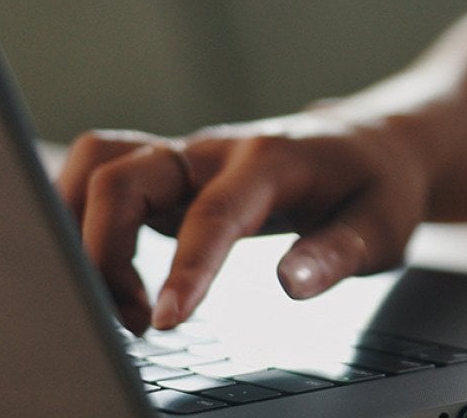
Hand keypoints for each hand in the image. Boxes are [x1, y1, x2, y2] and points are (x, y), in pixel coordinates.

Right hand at [55, 108, 429, 334]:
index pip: (214, 213)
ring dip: (83, 229)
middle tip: (141, 321)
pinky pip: (105, 174)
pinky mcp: (173, 173)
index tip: (165, 322)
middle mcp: (218, 151)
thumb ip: (340, 252)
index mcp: (272, 161)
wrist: (374, 144)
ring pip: (100, 164)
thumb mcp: (384, 225)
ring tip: (120, 299)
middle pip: (124, 177)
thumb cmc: (378, 186)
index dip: (186, 268)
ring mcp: (189, 157)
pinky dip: (82, 213)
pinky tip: (103, 265)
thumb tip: (291, 284)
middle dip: (105, 252)